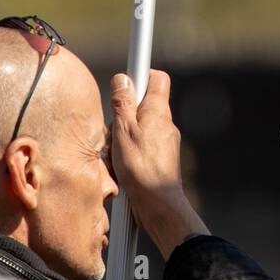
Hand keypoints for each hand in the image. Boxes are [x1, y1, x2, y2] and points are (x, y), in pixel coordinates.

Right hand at [110, 70, 208, 258]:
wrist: (158, 205)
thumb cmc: (141, 168)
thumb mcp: (123, 131)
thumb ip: (122, 103)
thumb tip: (123, 78)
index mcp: (158, 110)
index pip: (157, 77)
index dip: (141, 74)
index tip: (126, 81)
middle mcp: (165, 123)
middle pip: (142, 105)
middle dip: (124, 114)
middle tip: (113, 129)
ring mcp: (165, 141)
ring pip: (139, 128)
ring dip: (124, 136)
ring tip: (116, 153)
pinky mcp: (161, 158)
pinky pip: (141, 146)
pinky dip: (129, 152)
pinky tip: (121, 166)